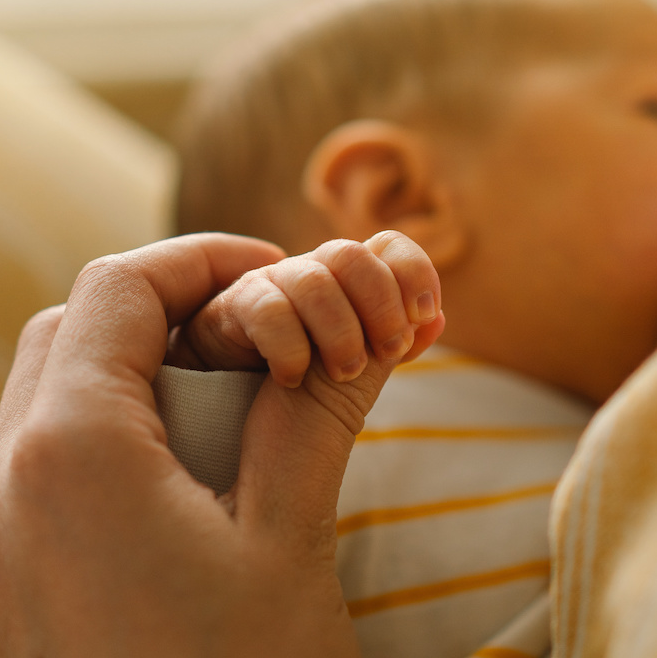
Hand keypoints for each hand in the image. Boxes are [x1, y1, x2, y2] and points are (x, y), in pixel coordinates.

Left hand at [0, 232, 443, 657]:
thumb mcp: (295, 538)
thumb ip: (306, 409)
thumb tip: (350, 319)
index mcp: (68, 455)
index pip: (116, 290)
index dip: (202, 260)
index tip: (274, 276)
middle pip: (56, 348)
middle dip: (150, 326)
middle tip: (243, 350)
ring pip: (16, 433)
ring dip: (97, 403)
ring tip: (189, 437)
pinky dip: (60, 488)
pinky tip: (129, 534)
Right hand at [170, 232, 442, 386]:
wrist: (217, 410)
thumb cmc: (293, 390)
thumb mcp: (354, 370)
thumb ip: (392, 345)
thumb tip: (440, 320)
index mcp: (345, 284)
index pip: (389, 247)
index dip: (413, 273)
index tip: (423, 315)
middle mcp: (308, 275)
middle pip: (353, 254)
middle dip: (380, 303)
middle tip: (387, 351)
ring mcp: (267, 288)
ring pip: (314, 280)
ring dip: (339, 330)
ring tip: (342, 372)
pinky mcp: (225, 311)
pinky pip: (267, 310)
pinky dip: (289, 347)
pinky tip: (291, 379)